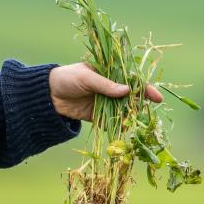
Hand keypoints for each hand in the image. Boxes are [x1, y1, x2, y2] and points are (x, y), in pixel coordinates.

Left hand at [49, 62, 163, 120]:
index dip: (145, 88)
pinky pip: (111, 121)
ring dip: (130, 116)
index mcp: (109, 72)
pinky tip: (125, 130)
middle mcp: (110, 87)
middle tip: (147, 113)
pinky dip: (118, 126)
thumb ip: (105, 85)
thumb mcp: (86, 77)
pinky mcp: (98, 116)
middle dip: (140, 105)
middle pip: (131, 96)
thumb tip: (127, 91)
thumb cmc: (66, 78)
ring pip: (123, 110)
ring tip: (136, 123)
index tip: (156, 97)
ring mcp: (105, 102)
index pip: (132, 79)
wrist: (47, 95)